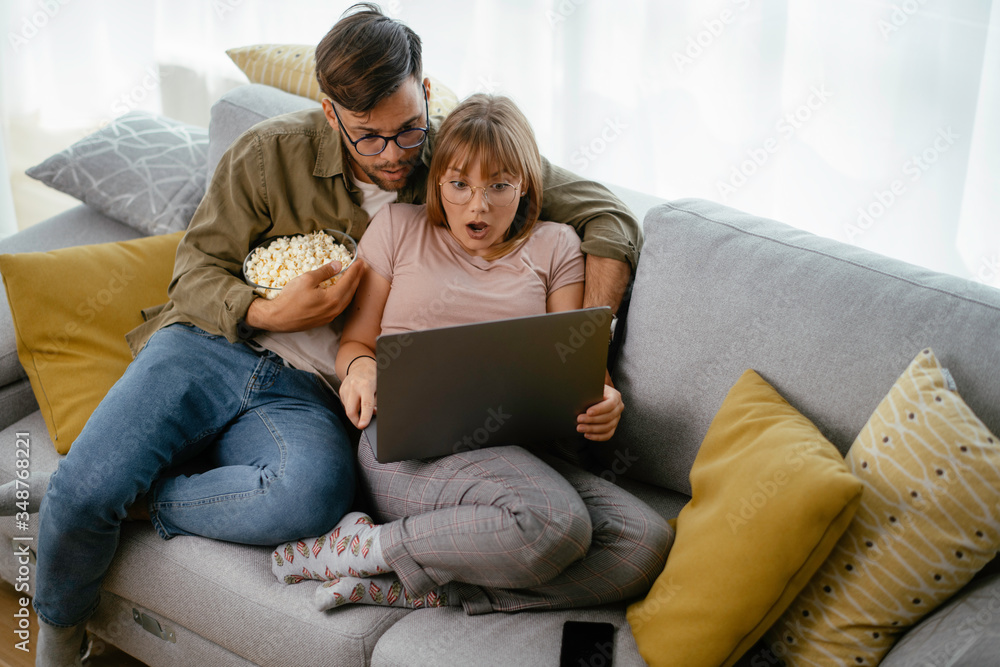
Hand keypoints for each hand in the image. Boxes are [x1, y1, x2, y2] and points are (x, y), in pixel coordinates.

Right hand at [246, 258, 365, 331]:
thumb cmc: (290, 298)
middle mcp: (335, 309)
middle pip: (351, 291)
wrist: (278, 318)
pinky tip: (343, 292)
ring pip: (347, 300)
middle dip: (357, 278)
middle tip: (362, 268)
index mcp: (333, 298)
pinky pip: (340, 306)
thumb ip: (325, 272)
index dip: (355, 270)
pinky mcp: (324, 320)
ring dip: (352, 288)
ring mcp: (330, 316)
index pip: (348, 280)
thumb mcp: (307, 279)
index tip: (360, 261)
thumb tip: (338, 264)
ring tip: (355, 278)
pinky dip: (345, 296)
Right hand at [339, 356, 376, 428]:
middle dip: (356, 421)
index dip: (364, 417)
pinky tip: (357, 401)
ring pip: (348, 409)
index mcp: (366, 385)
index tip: (363, 426)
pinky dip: (352, 407)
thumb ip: (376, 401)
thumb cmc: (373, 377)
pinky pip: (346, 405)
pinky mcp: (341, 391)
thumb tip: (373, 413)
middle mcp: (353, 387)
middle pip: (351, 410)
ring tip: (362, 406)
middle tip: (362, 425)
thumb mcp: (379, 388)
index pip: (365, 405)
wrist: (360, 366)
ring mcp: (345, 389)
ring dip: (355, 413)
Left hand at [577, 384, 623, 441]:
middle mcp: (618, 407)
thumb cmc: (593, 391)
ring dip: (592, 429)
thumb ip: (591, 392)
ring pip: (607, 427)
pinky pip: (607, 435)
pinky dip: (597, 437)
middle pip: (608, 417)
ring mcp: (617, 418)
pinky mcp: (613, 427)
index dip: (599, 409)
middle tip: (579, 419)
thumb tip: (580, 396)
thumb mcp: (593, 388)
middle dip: (592, 420)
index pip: (610, 404)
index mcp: (615, 396)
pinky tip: (586, 435)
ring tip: (580, 428)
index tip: (588, 412)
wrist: (596, 396)